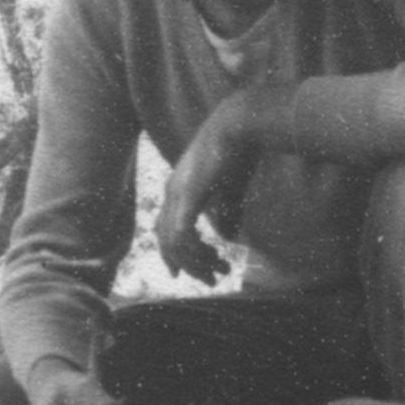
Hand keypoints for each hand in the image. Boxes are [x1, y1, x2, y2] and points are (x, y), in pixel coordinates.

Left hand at [157, 84, 293, 284]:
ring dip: (196, 263)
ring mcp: (176, 194)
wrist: (239, 125)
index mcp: (177, 189)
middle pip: (166, 241)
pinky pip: (182, 235)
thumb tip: (229, 237)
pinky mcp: (187, 196)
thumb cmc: (239, 153)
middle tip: (211, 280)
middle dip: (189, 265)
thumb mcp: (231, 191)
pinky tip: (212, 258)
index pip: (164, 230)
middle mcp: (170, 193)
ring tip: (218, 273)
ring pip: (173, 243)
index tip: (191, 273)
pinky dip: (195, 252)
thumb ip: (227, 214)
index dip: (174, 255)